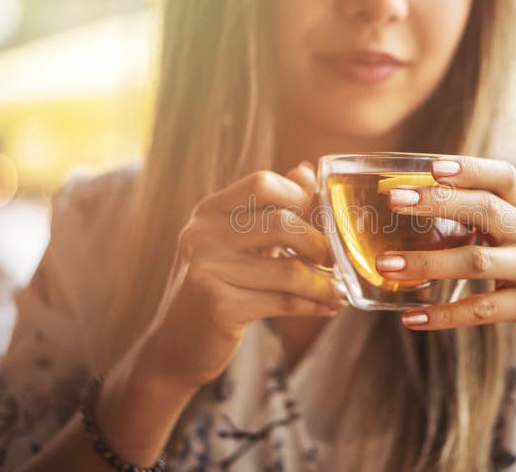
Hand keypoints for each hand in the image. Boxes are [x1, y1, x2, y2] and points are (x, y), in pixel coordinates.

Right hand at [135, 162, 346, 391]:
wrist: (176, 345)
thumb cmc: (217, 286)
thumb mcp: (239, 242)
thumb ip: (271, 207)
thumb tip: (308, 171)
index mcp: (209, 210)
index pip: (262, 184)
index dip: (301, 198)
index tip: (321, 220)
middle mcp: (202, 234)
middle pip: (282, 223)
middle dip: (319, 244)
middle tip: (333, 260)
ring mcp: (206, 269)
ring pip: (289, 269)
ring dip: (323, 284)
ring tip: (338, 291)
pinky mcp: (218, 306)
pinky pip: (283, 301)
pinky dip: (314, 306)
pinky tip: (328, 307)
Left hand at [375, 155, 515, 355]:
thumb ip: (499, 214)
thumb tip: (438, 204)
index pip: (502, 176)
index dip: (468, 169)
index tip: (432, 164)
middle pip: (483, 210)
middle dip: (437, 202)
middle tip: (395, 199)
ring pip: (476, 261)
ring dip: (428, 263)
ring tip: (387, 267)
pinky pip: (482, 310)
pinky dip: (445, 315)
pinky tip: (413, 318)